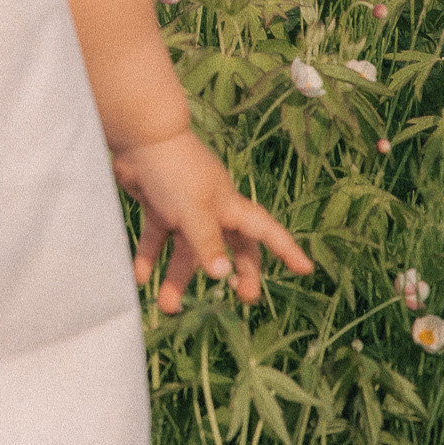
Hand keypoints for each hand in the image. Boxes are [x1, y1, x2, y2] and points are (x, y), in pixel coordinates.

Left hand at [117, 129, 312, 313]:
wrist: (138, 137)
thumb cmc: (175, 169)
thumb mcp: (195, 210)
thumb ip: (207, 243)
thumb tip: (222, 275)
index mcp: (230, 206)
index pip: (265, 231)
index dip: (286, 250)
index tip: (305, 269)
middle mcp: (211, 209)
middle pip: (231, 246)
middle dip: (239, 272)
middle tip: (243, 297)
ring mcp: (183, 208)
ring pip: (186, 249)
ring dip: (178, 277)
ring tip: (168, 307)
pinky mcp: (158, 206)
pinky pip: (156, 238)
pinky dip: (149, 257)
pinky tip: (140, 278)